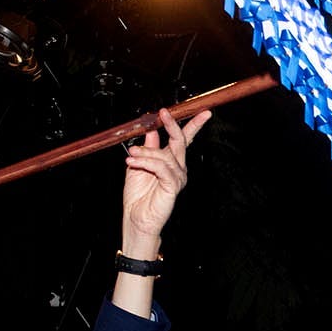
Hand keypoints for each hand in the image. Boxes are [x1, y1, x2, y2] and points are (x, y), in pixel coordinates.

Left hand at [120, 109, 208, 252]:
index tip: (200, 110)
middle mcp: (178, 168)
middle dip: (172, 125)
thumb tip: (151, 130)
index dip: (192, 124)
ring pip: (165, 154)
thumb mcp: (138, 165)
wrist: (136, 219)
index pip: (184, 139)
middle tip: (163, 113)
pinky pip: (161, 168)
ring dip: (145, 151)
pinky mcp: (173, 186)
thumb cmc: (138, 197)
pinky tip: (133, 161)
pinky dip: (146, 162)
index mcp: (171, 162)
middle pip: (180, 141)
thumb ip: (147, 149)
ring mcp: (177, 177)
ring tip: (131, 154)